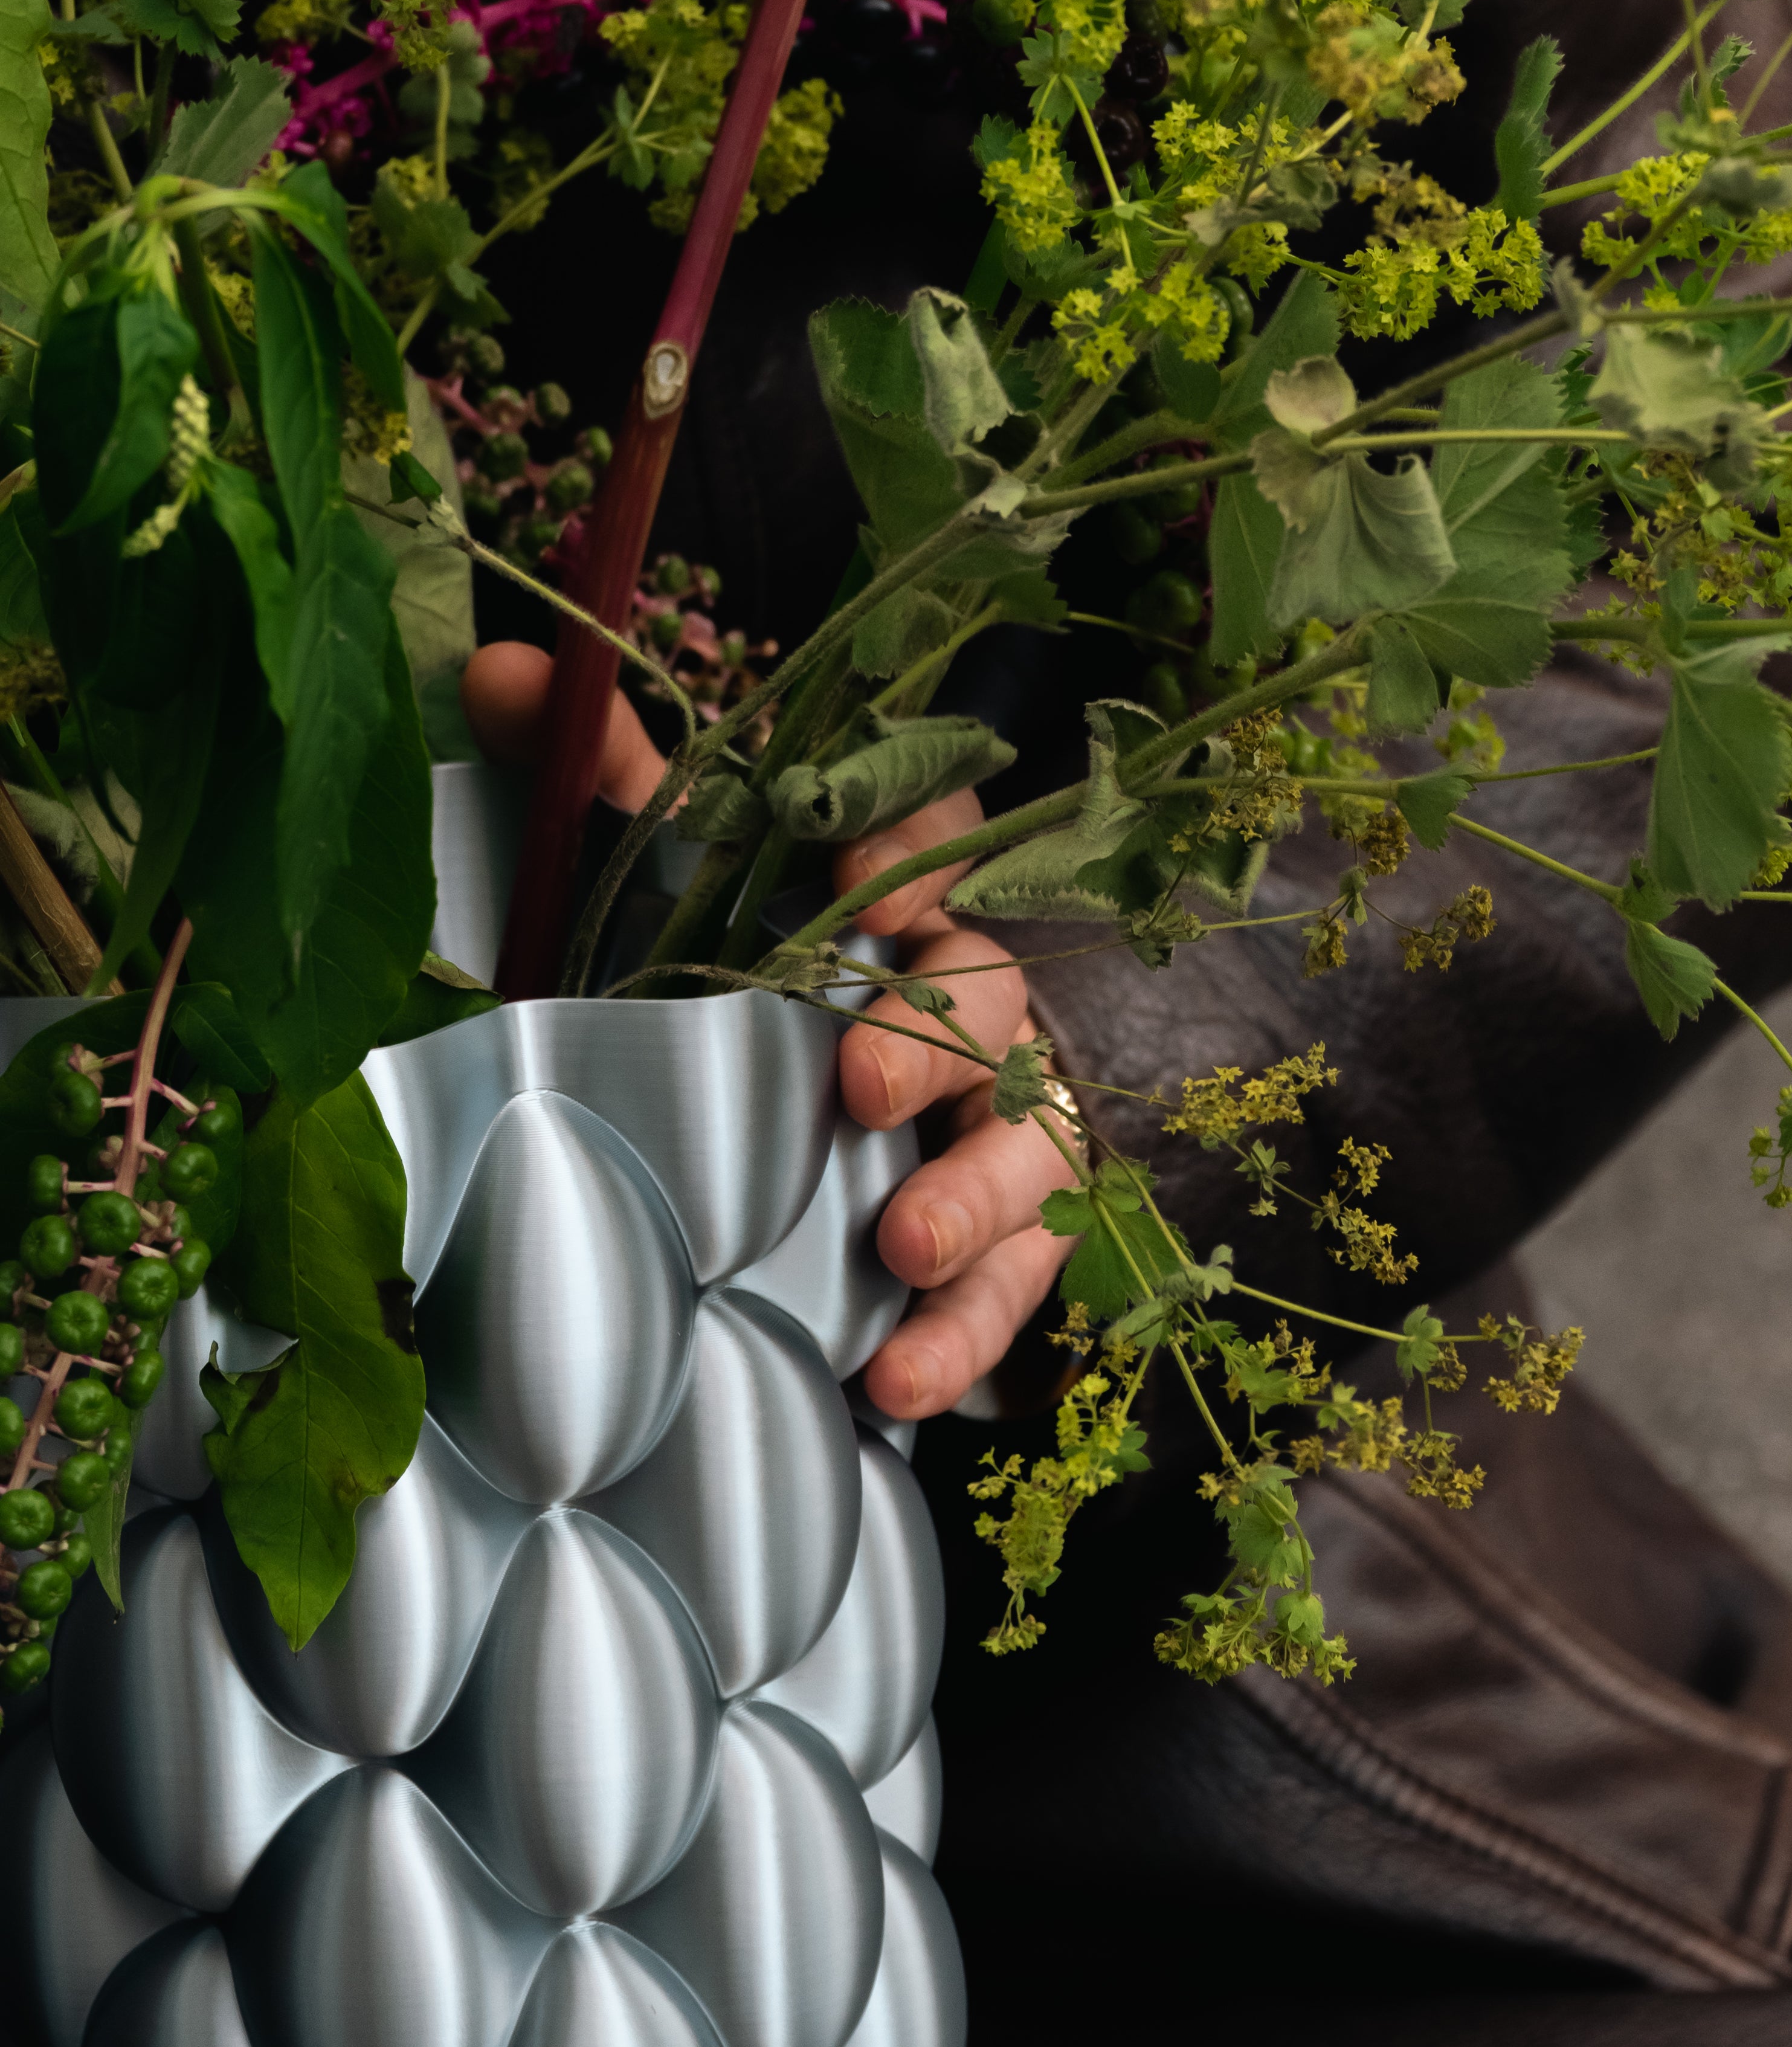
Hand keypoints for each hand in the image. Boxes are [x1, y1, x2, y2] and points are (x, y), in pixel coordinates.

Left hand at [459, 652, 1073, 1415]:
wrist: (824, 1157)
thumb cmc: (750, 1000)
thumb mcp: (668, 890)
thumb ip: (603, 783)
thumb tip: (505, 666)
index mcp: (895, 902)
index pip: (928, 837)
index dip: (908, 843)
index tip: (856, 874)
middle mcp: (969, 1002)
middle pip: (986, 996)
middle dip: (933, 1035)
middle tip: (857, 1080)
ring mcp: (1000, 1127)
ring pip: (1031, 1145)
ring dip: (976, 1199)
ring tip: (905, 1249)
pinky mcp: (1007, 1245)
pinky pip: (1015, 1288)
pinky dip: (965, 1336)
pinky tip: (898, 1380)